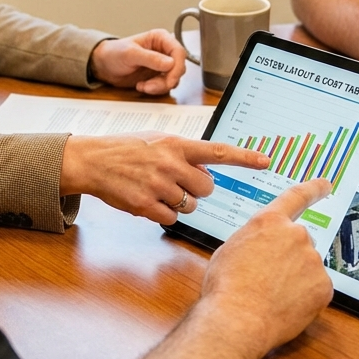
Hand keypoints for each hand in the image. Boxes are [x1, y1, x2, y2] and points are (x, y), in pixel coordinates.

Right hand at [60, 135, 269, 223]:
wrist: (92, 161)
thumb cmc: (126, 149)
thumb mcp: (157, 141)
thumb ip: (184, 154)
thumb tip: (206, 173)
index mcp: (176, 144)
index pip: (218, 152)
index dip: (244, 158)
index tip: (266, 161)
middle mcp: (170, 163)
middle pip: (207, 188)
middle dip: (197, 189)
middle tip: (177, 183)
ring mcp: (158, 185)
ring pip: (190, 205)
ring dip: (179, 202)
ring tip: (156, 188)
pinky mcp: (146, 205)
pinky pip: (172, 218)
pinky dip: (163, 214)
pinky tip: (148, 200)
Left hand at [90, 31, 186, 94]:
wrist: (104, 66)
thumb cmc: (114, 53)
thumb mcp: (130, 54)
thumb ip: (151, 58)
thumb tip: (170, 63)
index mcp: (160, 38)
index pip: (179, 52)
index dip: (177, 67)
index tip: (170, 80)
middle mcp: (164, 51)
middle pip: (179, 67)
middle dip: (167, 80)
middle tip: (151, 86)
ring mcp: (162, 64)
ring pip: (173, 79)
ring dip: (160, 86)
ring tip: (143, 86)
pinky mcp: (158, 76)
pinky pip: (165, 86)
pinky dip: (155, 89)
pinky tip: (142, 86)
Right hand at [200, 179, 334, 356]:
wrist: (237, 319)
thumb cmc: (226, 287)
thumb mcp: (231, 248)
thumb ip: (254, 239)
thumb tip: (263, 247)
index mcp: (269, 222)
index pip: (296, 197)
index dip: (313, 189)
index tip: (325, 184)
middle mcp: (295, 235)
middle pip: (299, 243)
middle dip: (289, 258)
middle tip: (269, 278)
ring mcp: (313, 261)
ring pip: (308, 268)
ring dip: (296, 278)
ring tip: (270, 295)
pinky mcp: (324, 286)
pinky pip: (317, 289)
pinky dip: (305, 297)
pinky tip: (285, 305)